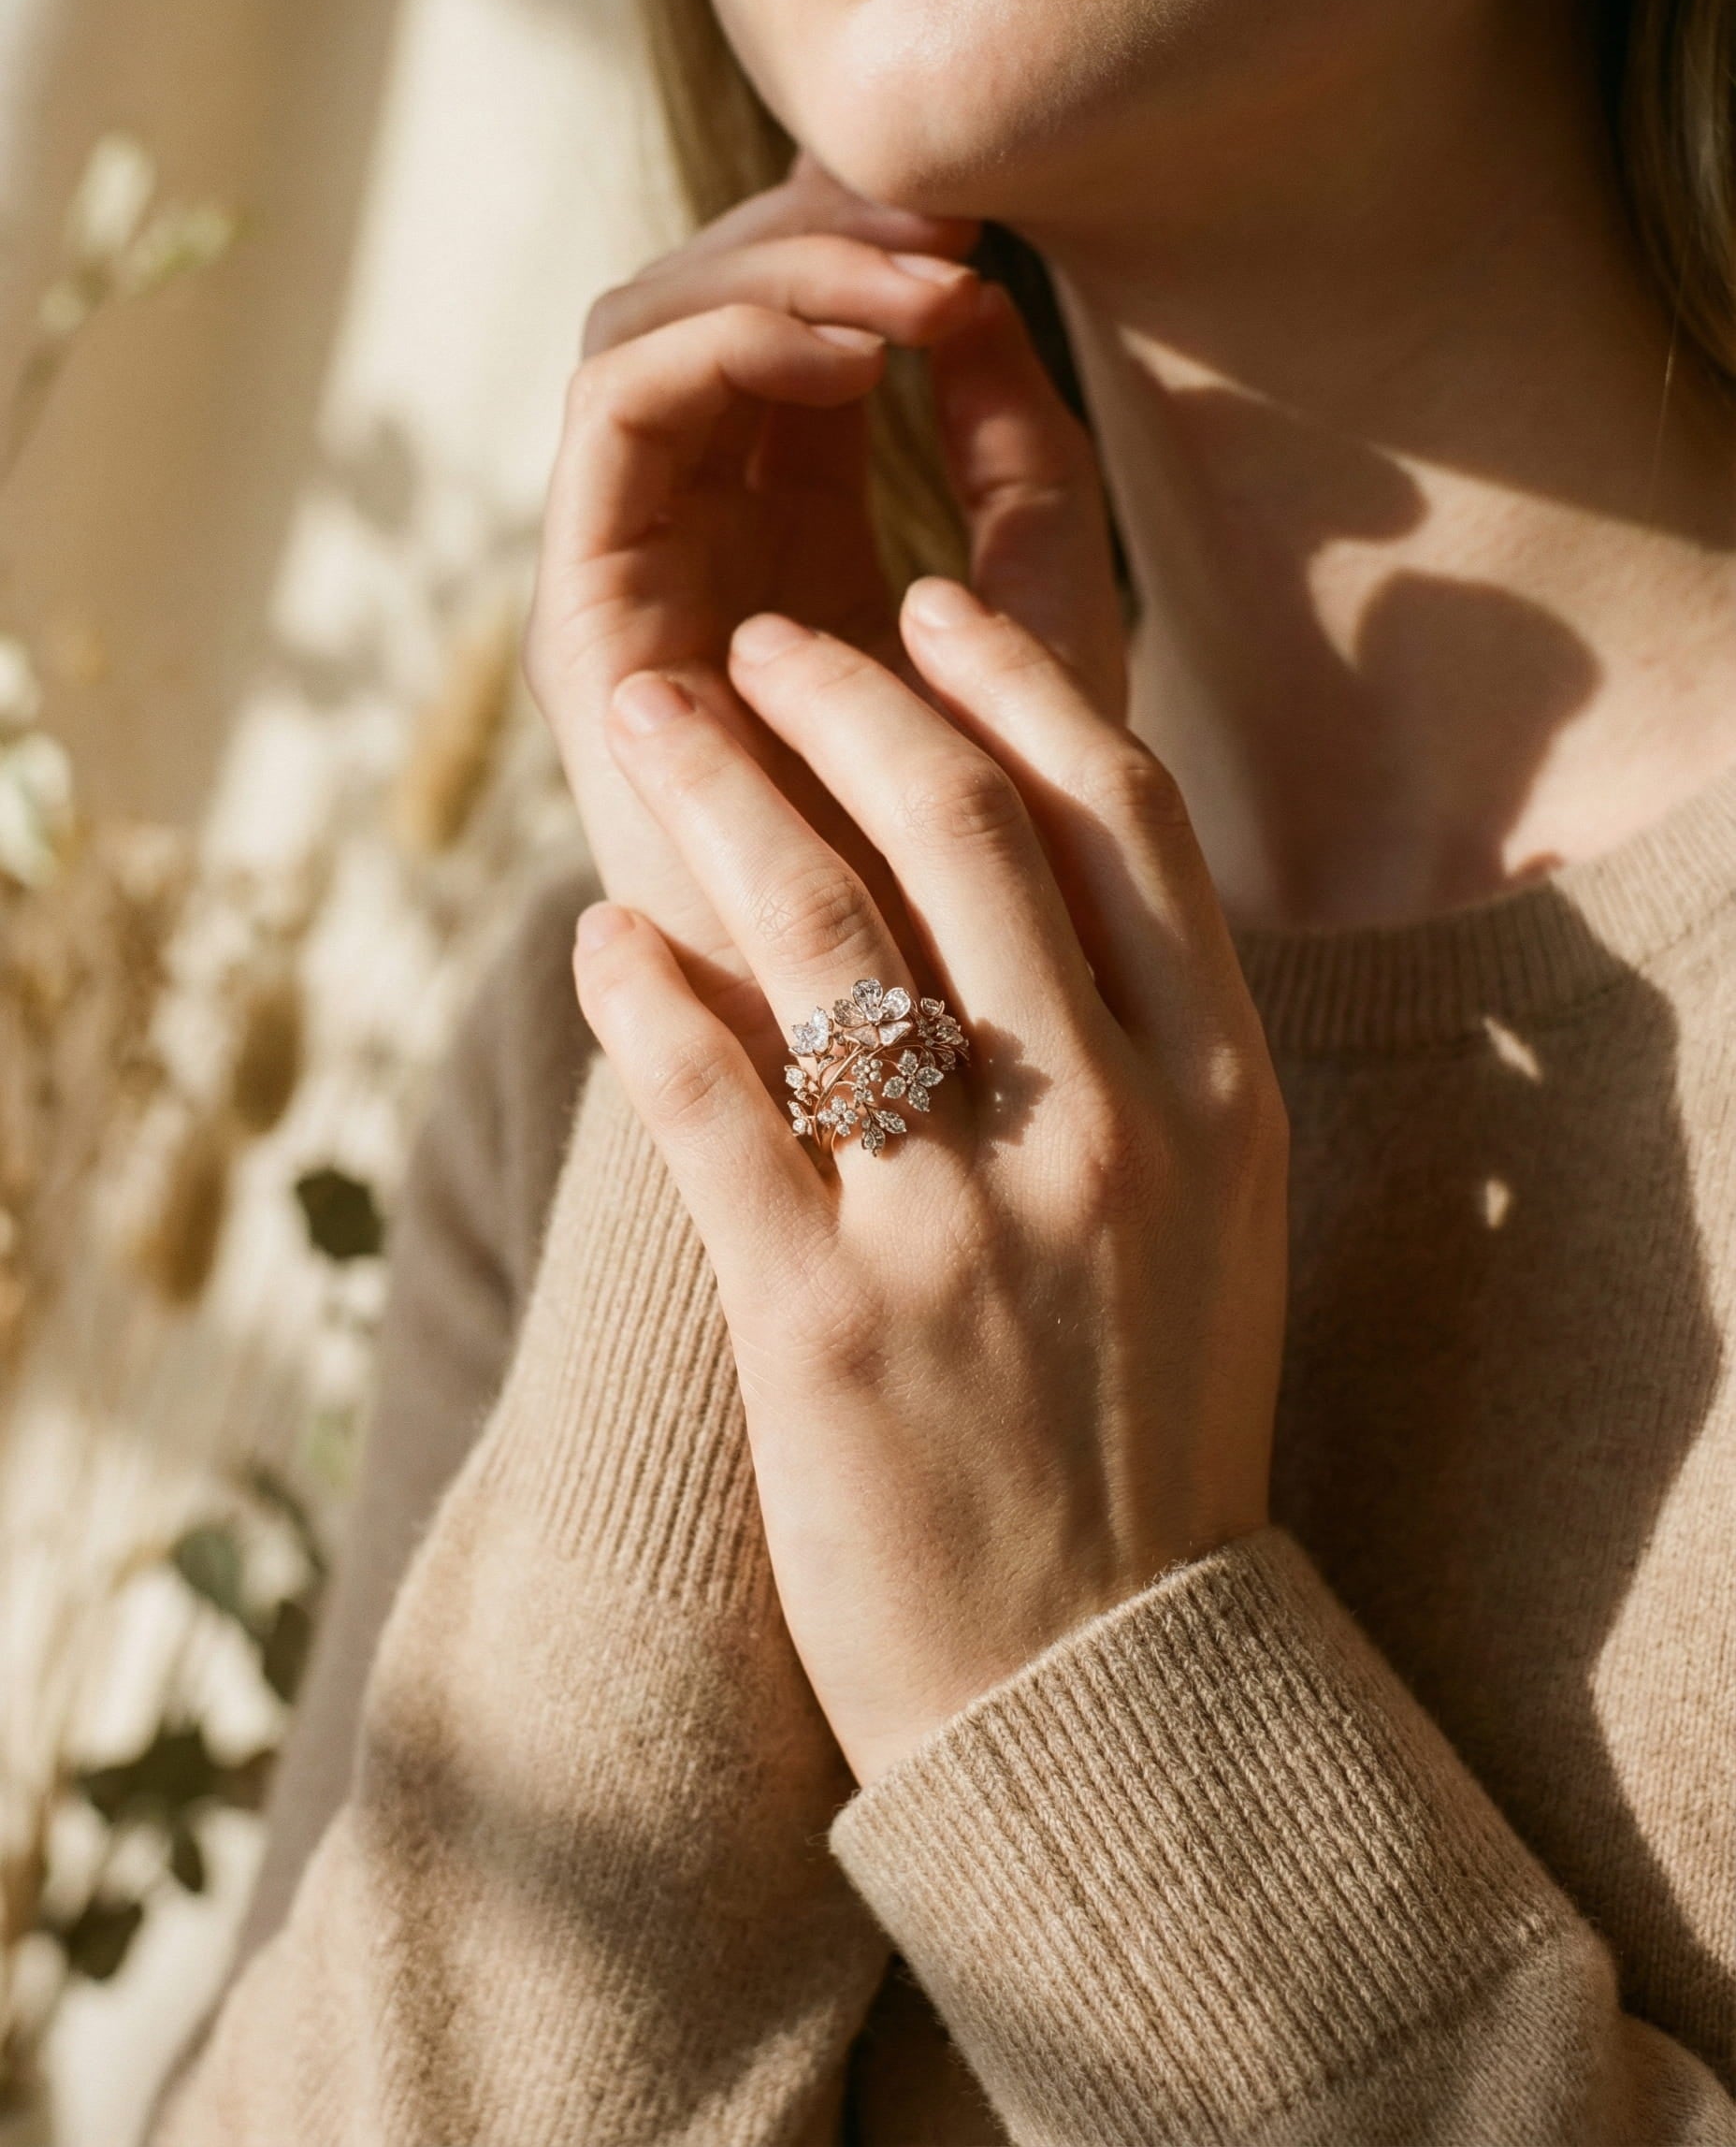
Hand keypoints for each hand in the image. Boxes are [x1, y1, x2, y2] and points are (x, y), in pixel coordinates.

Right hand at [526, 152, 1123, 1070]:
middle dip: (820, 229)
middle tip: (944, 211)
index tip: (986, 228)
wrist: (905, 1101)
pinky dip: (724, 341)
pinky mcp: (591, 631)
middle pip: (708, 313)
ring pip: (651, 337)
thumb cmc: (1003, 894)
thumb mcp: (1045, 647)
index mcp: (788, 549)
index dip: (870, 247)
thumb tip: (986, 300)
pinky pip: (617, 418)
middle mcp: (697, 561)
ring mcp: (635, 593)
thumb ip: (1023, 477)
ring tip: (917, 270)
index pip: (789, 332)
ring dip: (781, 269)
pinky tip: (855, 348)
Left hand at [570, 581, 1287, 1787]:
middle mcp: (1106, 1132)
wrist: (1102, 1683)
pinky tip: (593, 936)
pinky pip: (712, 1102)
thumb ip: (1148, 1044)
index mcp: (1218, 1094)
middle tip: (750, 641)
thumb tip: (1027, 867)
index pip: (1117, 811)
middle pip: (960, 826)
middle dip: (837, 690)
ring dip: (717, 793)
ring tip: (645, 717)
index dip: (1006, 678)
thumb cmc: (1145, 1432)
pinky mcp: (826, 1327)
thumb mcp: (1210, 1223)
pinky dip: (639, 992)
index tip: (921, 605)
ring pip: (823, 930)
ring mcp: (965, 1227)